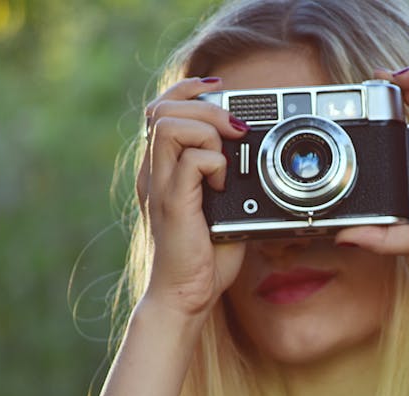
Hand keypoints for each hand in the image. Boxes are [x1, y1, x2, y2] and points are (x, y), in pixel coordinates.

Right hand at [135, 77, 247, 316]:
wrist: (186, 295)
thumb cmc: (204, 257)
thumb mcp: (221, 206)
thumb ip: (228, 177)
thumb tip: (254, 152)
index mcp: (162, 168)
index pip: (161, 106)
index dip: (189, 88)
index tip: (221, 90)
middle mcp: (154, 172)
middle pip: (162, 107)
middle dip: (205, 107)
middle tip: (235, 130)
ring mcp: (160, 186)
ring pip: (171, 125)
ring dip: (208, 133)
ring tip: (225, 162)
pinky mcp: (172, 203)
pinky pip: (191, 160)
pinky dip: (214, 164)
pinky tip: (223, 186)